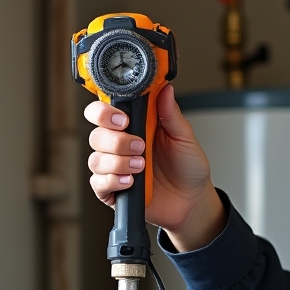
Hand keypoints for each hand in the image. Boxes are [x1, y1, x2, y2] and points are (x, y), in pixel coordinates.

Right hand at [85, 83, 225, 250]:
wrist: (193, 200)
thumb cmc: (188, 168)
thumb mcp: (184, 138)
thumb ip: (171, 114)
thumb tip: (165, 89)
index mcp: (133, 126)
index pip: (104, 111)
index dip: (105, 111)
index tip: (124, 119)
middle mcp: (120, 145)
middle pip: (96, 135)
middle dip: (116, 140)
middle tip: (140, 146)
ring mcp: (115, 168)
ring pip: (96, 159)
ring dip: (118, 162)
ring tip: (142, 166)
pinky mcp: (114, 190)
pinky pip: (99, 183)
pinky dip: (113, 181)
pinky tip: (131, 181)